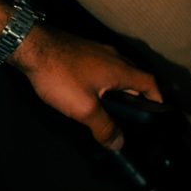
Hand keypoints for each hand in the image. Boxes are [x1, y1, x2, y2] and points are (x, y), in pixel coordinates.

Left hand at [10, 26, 163, 150]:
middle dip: (137, 94)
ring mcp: (97, 51)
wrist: (33, 46)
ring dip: (119, 86)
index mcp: (120, 69)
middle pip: (135, 75)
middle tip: (133, 113)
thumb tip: (119, 143)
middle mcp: (113, 56)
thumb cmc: (60, 74)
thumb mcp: (84, 108)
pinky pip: (102, 66)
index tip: (157, 110)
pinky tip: (90, 91)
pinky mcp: (82, 50)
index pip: (149, 82)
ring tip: (111, 105)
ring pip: (117, 70)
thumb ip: (104, 127)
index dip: (156, 97)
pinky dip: (104, 80)